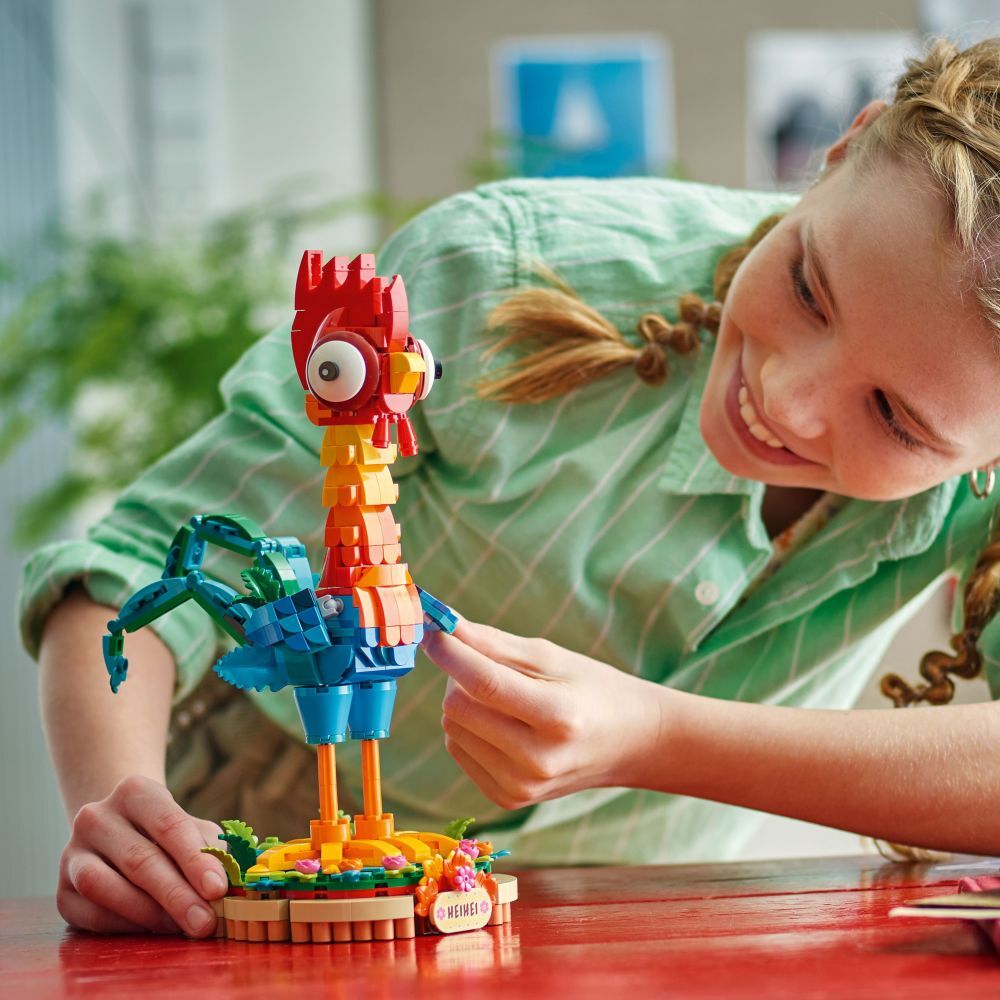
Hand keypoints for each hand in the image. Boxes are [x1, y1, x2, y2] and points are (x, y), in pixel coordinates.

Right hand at [58, 775, 226, 935]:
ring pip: (106, 887)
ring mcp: (73, 852)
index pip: (169, 825)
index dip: (195, 860)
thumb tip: (232, 881)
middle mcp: (97, 817)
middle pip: (140, 860)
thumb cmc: (168, 831)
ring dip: (149, 913)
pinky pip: (91, 914)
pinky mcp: (62, 890)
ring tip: (181, 926)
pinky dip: (125, 925)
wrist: (118, 829)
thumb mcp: (193, 828)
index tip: (218, 889)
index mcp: (135, 791)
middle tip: (205, 923)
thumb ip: (211, 850)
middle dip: (178, 896)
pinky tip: (153, 928)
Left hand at [423, 618, 662, 809]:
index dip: (450, 653)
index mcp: (559, 718)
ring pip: (451, 728)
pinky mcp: (507, 799)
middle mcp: (539, 761)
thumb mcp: (553, 657)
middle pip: (458, 708)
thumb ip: (494, 643)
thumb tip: (442, 624)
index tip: (429, 626)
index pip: (485, 685)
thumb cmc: (591, 690)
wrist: (629, 744)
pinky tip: (500, 723)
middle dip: (457, 675)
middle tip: (480, 660)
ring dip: (461, 702)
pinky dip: (467, 728)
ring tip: (500, 695)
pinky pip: (457, 750)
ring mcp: (522, 787)